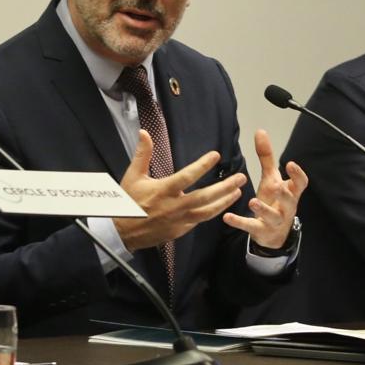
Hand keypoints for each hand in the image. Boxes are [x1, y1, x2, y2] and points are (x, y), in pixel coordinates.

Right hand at [114, 129, 247, 251]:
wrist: (123, 232)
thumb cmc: (128, 201)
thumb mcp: (133, 176)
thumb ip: (142, 154)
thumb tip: (144, 132)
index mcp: (163, 190)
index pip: (187, 176)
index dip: (203, 165)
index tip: (216, 156)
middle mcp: (174, 206)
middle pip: (205, 196)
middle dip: (225, 187)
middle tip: (241, 177)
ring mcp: (179, 220)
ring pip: (208, 211)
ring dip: (225, 201)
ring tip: (238, 191)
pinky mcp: (181, 230)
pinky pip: (201, 220)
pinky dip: (214, 212)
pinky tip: (223, 205)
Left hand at [223, 129, 308, 248]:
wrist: (274, 233)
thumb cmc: (275, 201)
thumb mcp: (271, 179)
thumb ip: (267, 157)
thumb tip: (260, 131)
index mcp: (291, 193)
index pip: (300, 184)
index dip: (297, 175)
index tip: (290, 164)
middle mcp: (286, 207)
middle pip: (289, 201)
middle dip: (284, 194)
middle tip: (277, 186)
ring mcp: (274, 221)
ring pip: (272, 216)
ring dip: (263, 209)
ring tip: (252, 202)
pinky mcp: (261, 230)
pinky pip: (250, 226)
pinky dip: (239, 222)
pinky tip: (227, 217)